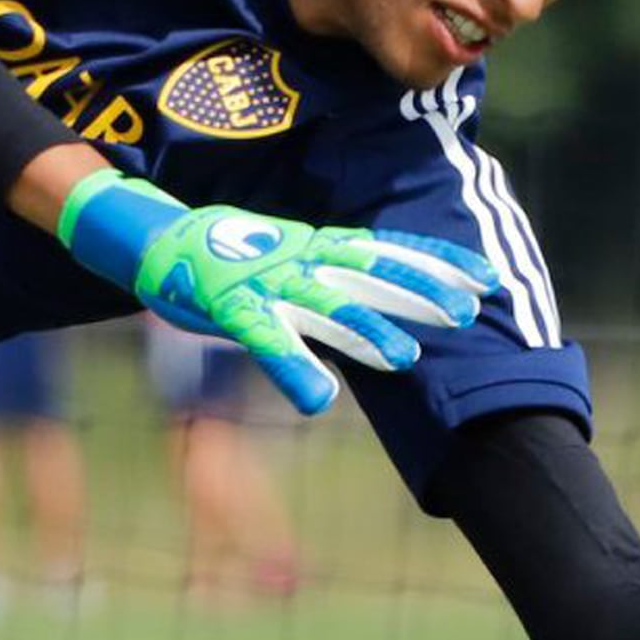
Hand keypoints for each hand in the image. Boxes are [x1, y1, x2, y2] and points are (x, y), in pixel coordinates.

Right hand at [57, 169, 497, 416]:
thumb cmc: (224, 258)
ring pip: (324, 305)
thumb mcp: (286, 259)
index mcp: (314, 244)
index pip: (387, 248)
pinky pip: (267, 341)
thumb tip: (378, 306)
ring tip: (406, 358)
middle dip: (419, 290)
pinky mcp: (229, 306)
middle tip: (469, 311)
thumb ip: (328, 282)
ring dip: (366, 331)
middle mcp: (298, 257)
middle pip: (369, 271)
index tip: (487, 276)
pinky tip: (318, 400)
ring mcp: (264, 280)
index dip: (437, 260)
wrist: (152, 239)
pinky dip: (294, 369)